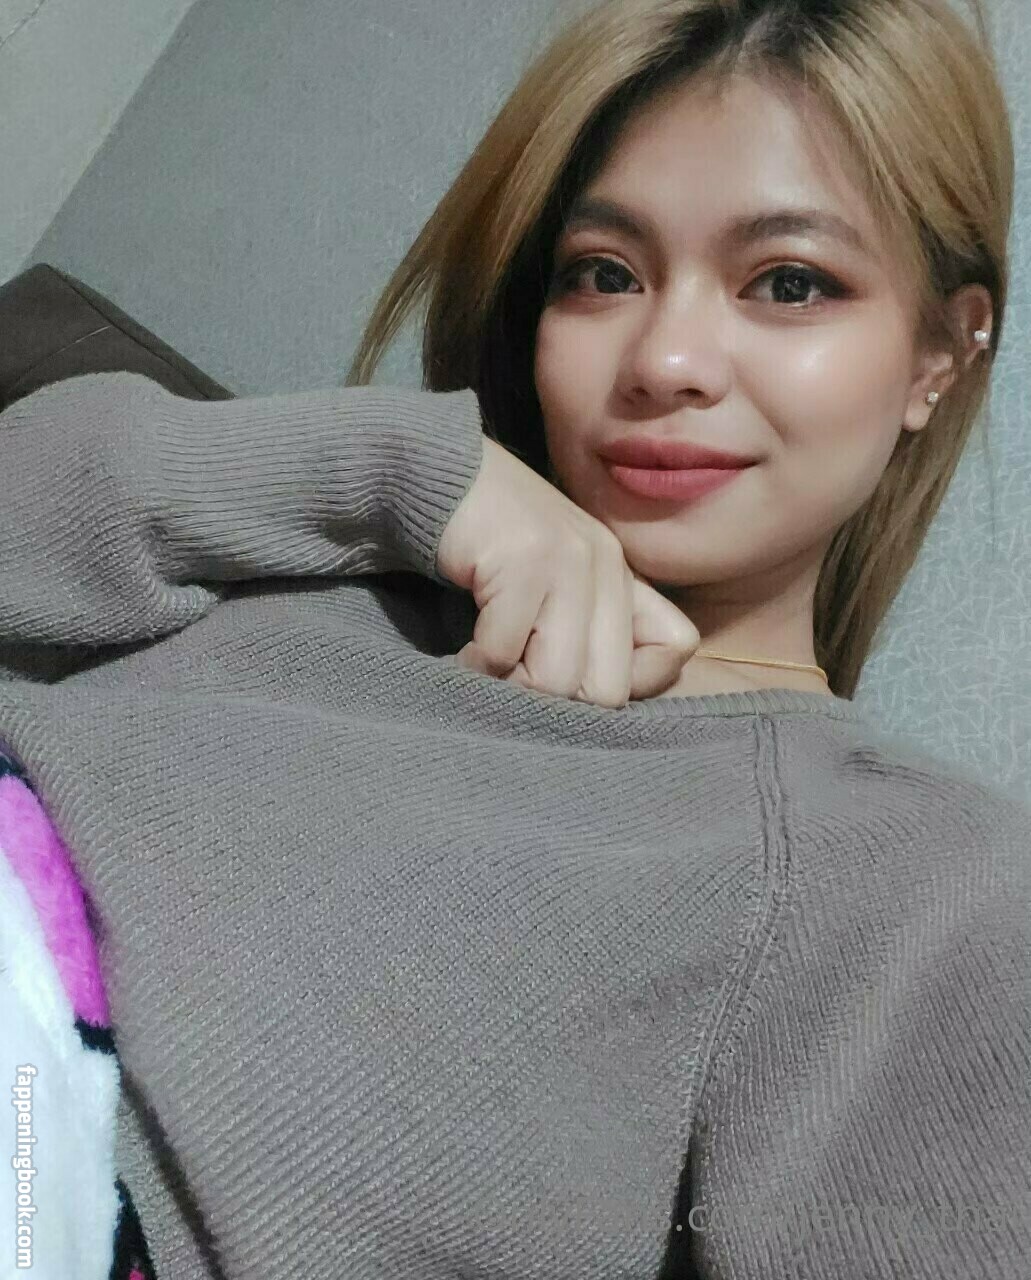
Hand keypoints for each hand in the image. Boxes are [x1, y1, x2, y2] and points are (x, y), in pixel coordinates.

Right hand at [436, 436, 699, 707]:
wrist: (436, 476)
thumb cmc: (490, 547)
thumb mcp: (555, 589)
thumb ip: (589, 631)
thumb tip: (600, 702)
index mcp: (622, 572)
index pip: (675, 647)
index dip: (628, 681)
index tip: (569, 672)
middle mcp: (607, 563)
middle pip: (609, 689)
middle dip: (555, 703)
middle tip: (515, 678)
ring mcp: (569, 559)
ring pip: (558, 681)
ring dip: (511, 688)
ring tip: (486, 663)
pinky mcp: (524, 560)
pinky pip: (503, 654)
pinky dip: (474, 666)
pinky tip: (462, 650)